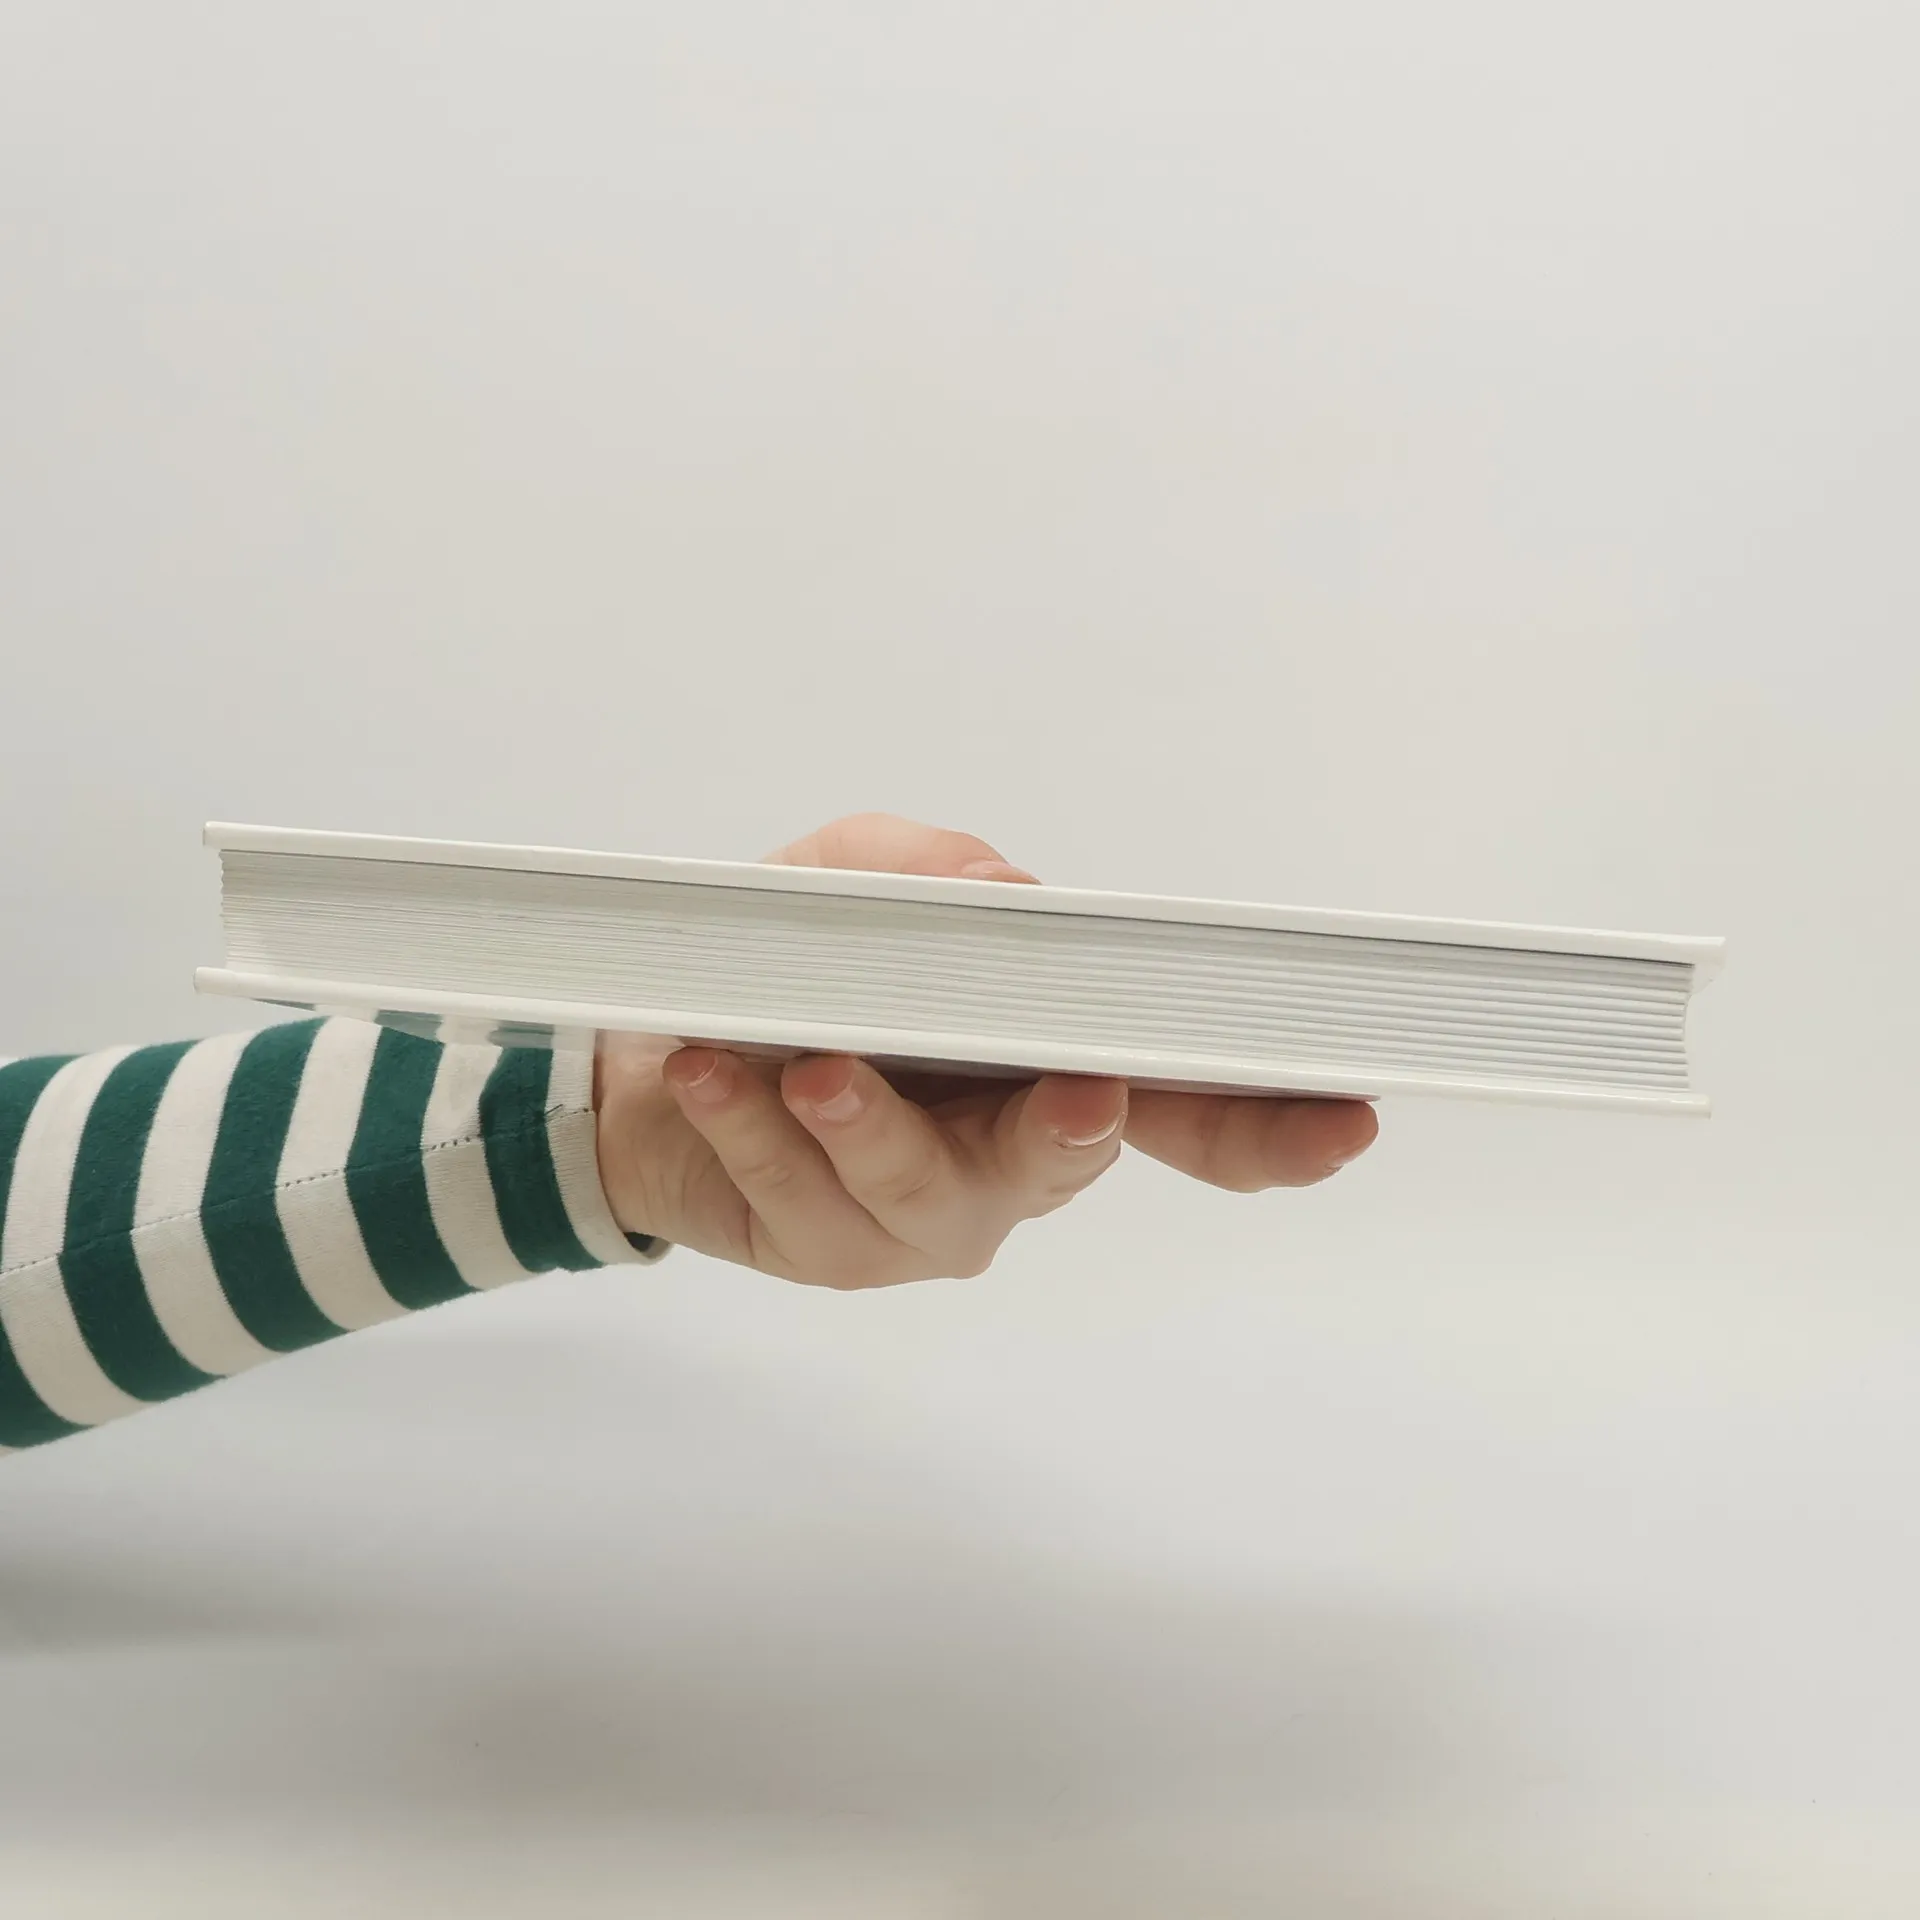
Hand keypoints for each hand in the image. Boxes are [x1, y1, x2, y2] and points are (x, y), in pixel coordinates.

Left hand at [592, 813, 1378, 1286]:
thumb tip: (1003, 892)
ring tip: (813, 1064)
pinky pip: (801, 1193)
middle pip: (1076, 1158)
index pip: (1187, 1105)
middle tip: (1082, 1092)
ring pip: (924, 1187)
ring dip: (870, 1122)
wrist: (658, 1068)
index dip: (1272, 1123)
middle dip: (1074, 1128)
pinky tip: (717, 1071)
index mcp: (1056, 1066)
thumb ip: (921, 873)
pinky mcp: (832, 1248)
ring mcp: (927, 1215)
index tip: (1343, 1117)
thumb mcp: (849, 887)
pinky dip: (753, 1125)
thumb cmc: (793, 974)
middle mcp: (1013, 1154)